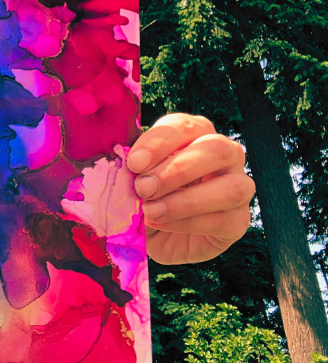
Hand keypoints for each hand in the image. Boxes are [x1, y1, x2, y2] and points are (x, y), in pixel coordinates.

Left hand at [128, 113, 253, 263]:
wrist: (155, 236)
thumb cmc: (145, 196)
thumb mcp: (132, 178)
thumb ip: (132, 169)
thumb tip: (125, 167)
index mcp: (194, 134)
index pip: (184, 126)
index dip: (158, 142)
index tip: (134, 163)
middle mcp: (224, 154)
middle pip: (216, 149)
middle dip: (177, 170)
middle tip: (144, 188)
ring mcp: (238, 187)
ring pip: (230, 187)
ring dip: (185, 200)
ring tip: (150, 211)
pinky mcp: (238, 221)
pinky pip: (223, 220)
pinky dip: (187, 223)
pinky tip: (161, 224)